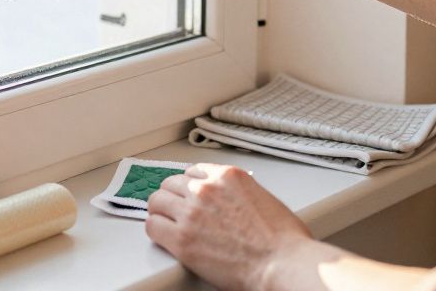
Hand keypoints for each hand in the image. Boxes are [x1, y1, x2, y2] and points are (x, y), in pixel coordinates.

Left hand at [146, 163, 313, 289]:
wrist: (280, 264)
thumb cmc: (283, 240)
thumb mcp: (262, 198)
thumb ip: (237, 193)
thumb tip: (227, 202)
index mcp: (227, 176)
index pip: (193, 171)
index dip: (189, 185)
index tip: (187, 194)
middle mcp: (206, 188)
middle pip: (171, 183)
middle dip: (172, 196)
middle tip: (173, 209)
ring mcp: (191, 212)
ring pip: (156, 201)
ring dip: (160, 211)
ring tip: (164, 221)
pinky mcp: (181, 239)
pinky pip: (153, 226)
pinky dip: (156, 230)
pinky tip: (162, 236)